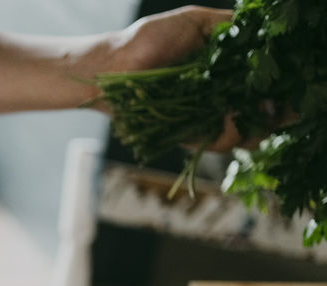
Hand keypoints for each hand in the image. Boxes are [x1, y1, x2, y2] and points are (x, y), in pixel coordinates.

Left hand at [102, 6, 271, 149]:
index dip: (285, 85)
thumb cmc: (149, 39)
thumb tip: (263, 32)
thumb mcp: (196, 22)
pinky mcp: (190, 134)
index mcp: (230, 67)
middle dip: (279, 112)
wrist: (111, 69)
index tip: (295, 86)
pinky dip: (227, 135)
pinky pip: (218, 141)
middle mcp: (224, 93)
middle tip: (281, 109)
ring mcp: (209, 116)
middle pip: (266, 110)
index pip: (268, 78)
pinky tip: (226, 123)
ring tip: (251, 116)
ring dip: (255, 126)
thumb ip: (230, 27)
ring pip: (248, 131)